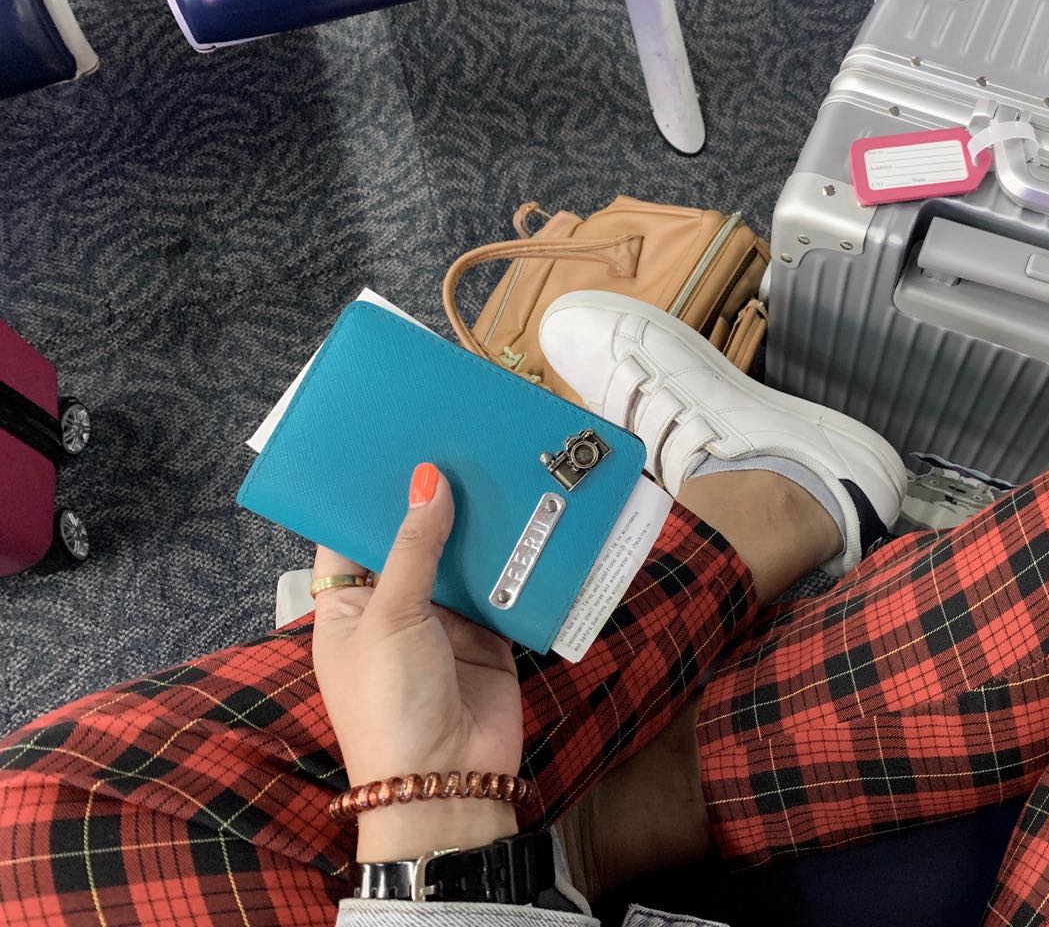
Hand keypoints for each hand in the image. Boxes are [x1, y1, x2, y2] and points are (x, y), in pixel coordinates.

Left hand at [312, 462, 523, 861]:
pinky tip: (528, 515)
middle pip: (412, 543)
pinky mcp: (490, 637)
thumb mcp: (391, 618)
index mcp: (348, 608)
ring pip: (460, 561)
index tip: (387, 444)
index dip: (364, 497)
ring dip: (476, 525)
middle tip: (453, 439)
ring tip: (493, 463)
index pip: (349, 539)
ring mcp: (444, 624)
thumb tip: (428, 480)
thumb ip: (414, 548)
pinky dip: (514, 561)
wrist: (446, 781)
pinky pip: (502, 588)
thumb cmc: (391, 703)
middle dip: (432, 502)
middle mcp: (394, 610)